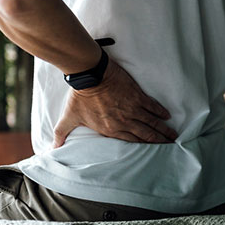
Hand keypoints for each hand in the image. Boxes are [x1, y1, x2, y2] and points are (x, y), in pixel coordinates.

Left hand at [53, 58, 175, 146]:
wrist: (90, 75)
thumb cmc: (79, 96)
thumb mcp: (69, 117)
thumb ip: (61, 133)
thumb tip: (51, 148)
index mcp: (110, 129)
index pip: (131, 141)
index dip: (144, 146)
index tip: (153, 150)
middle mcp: (124, 121)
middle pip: (145, 134)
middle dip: (158, 141)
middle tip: (169, 145)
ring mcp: (132, 109)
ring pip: (151, 122)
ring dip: (163, 129)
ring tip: (173, 135)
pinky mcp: (137, 96)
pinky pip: (152, 106)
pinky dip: (160, 111)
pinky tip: (166, 115)